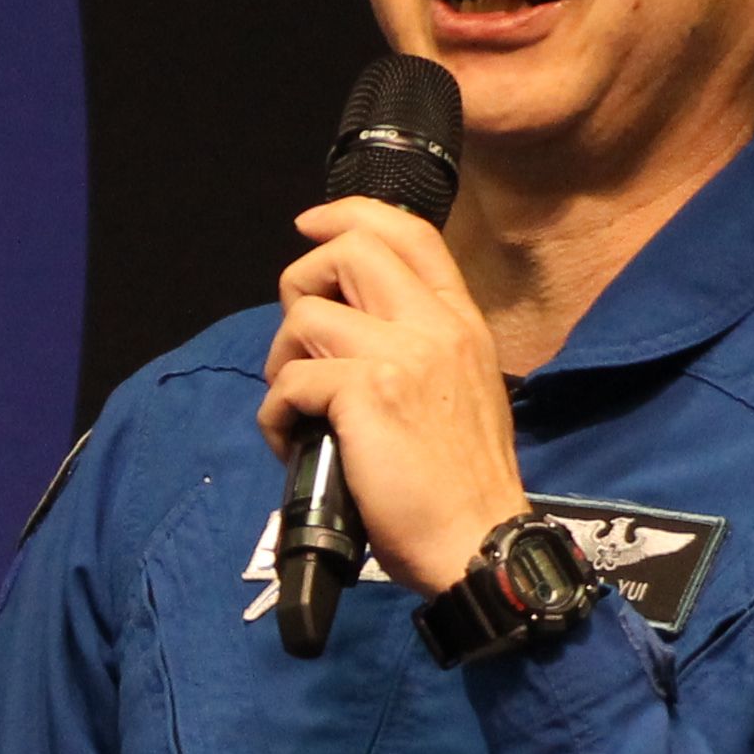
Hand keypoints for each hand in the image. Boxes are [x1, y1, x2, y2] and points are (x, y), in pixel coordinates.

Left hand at [256, 199, 533, 593]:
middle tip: (299, 340)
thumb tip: (346, 323)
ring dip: (282, 363)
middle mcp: (435, 325)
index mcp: (460, 320)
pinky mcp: (367, 393)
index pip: (410, 233)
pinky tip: (294, 444)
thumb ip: (417, 344)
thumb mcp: (460, 389)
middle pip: (347, 251)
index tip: (310, 225)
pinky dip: (275, 416)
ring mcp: (403, 355)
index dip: (349, 214)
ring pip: (305, 316)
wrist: (477, 540)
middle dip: (300, 282)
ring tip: (299, 409)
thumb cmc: (459, 480)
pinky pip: (290, 380)